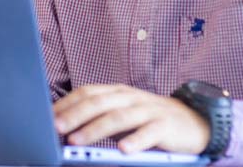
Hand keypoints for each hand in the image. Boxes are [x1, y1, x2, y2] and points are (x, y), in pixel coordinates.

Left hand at [54, 84, 209, 154]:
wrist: (195, 121)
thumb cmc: (149, 119)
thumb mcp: (123, 114)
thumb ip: (100, 118)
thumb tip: (68, 128)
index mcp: (117, 92)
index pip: (86, 93)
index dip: (66, 103)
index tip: (47, 116)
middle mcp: (130, 97)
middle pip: (98, 103)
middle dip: (74, 115)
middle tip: (55, 128)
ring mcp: (148, 110)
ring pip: (118, 117)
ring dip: (94, 130)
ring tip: (76, 141)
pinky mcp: (166, 126)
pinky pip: (149, 133)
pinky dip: (135, 141)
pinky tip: (123, 150)